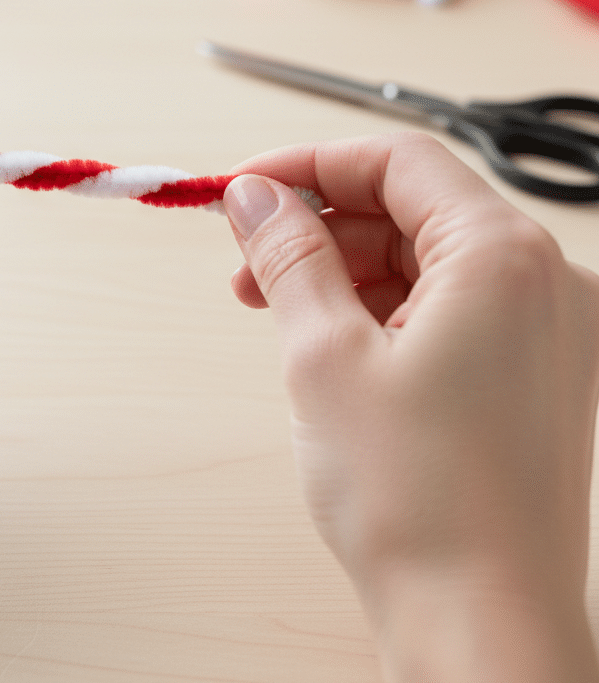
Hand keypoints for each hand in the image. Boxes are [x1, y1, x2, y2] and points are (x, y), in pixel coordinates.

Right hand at [223, 132, 598, 682]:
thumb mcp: (322, 354)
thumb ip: (287, 254)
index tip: (244, 189)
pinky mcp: (528, 373)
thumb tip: (254, 195)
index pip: (395, 162)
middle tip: (246, 260)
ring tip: (275, 309)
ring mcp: (544, 331)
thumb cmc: (417, 501)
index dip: (307, 165)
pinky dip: (379, 309)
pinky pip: (444, 306)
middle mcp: (543, 282)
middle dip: (318, 225)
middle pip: (409, 207)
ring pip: (422, 259)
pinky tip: (328, 343)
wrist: (479, 627)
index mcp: (504, 257)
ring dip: (342, 269)